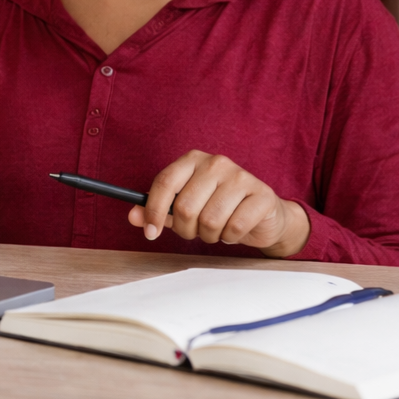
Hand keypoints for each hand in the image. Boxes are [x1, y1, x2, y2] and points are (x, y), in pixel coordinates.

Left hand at [127, 150, 310, 256]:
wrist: (265, 216)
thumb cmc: (220, 208)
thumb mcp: (185, 206)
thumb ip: (158, 209)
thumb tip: (133, 216)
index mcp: (193, 160)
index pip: (165, 183)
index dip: (153, 211)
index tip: (150, 233)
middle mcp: (216, 163)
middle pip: (185, 207)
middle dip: (186, 229)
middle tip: (195, 231)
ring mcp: (241, 177)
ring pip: (209, 220)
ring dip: (209, 235)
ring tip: (217, 229)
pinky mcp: (261, 195)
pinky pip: (234, 228)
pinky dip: (230, 237)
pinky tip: (234, 230)